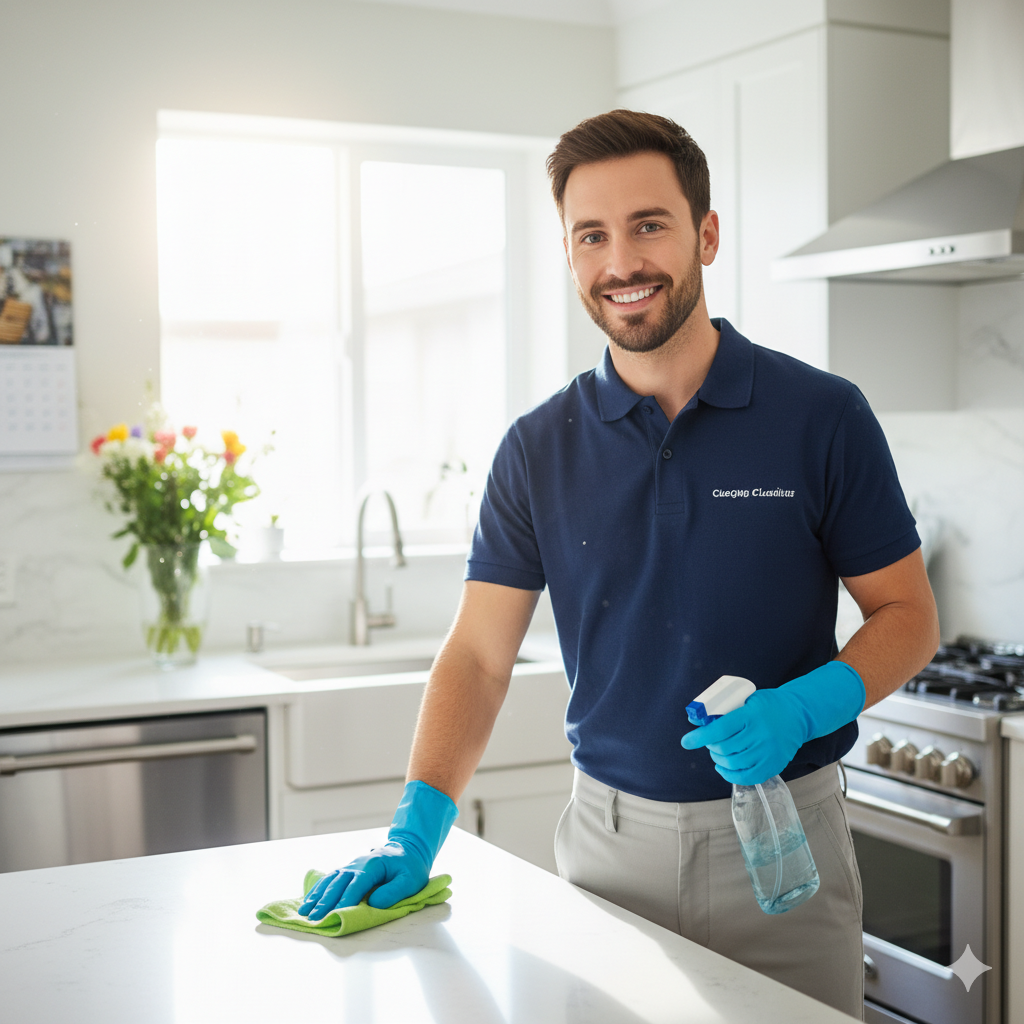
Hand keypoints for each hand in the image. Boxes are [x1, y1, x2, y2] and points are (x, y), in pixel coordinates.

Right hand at [298, 779, 458, 919]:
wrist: (408, 849)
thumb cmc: (410, 867)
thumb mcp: (410, 880)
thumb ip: (393, 892)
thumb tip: (373, 903)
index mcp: (373, 865)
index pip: (357, 885)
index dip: (345, 900)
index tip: (335, 915)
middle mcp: (358, 864)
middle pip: (338, 883)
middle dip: (325, 902)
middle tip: (314, 918)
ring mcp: (351, 865)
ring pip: (330, 880)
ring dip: (317, 896)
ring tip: (305, 912)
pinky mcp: (348, 869)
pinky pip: (330, 879)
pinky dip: (318, 889)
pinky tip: (309, 900)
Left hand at [681, 661, 864, 784]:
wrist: (799, 714)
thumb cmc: (768, 705)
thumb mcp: (747, 699)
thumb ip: (724, 710)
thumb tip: (696, 720)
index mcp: (751, 716)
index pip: (720, 729)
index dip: (700, 737)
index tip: (686, 742)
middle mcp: (760, 735)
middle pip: (725, 748)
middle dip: (711, 747)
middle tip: (709, 742)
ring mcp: (768, 752)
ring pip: (734, 763)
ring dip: (719, 760)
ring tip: (718, 753)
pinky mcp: (774, 765)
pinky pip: (748, 777)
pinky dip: (731, 775)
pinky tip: (723, 768)